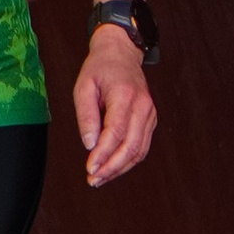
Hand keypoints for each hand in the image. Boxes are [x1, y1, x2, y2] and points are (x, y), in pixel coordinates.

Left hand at [74, 30, 155, 187]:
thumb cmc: (99, 69)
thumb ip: (86, 116)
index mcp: (125, 96)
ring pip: (140, 150)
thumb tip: (89, 145)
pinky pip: (142, 146)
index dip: (103, 154)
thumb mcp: (83, 87)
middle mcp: (142, 106)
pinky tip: (111, 168)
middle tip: (93, 180)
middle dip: (112, 167)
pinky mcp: (150, 120)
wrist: (121, 54)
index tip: (89, 169)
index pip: (116, 132)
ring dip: (120, 168)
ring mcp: (150, 113)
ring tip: (99, 178)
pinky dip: (127, 160)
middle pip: (132, 146)